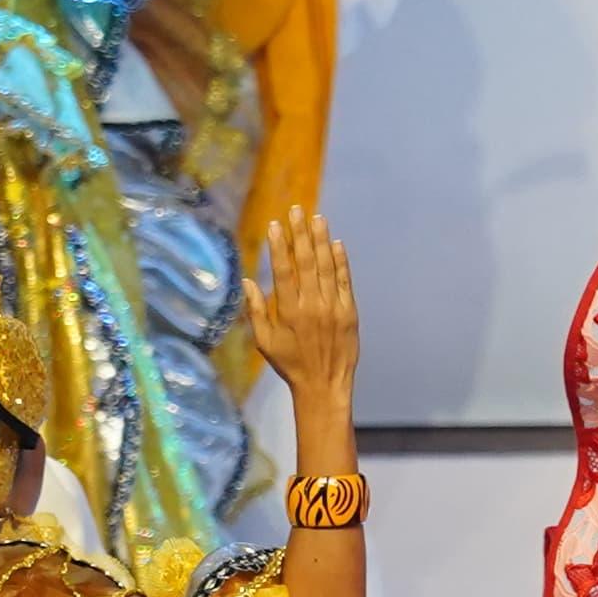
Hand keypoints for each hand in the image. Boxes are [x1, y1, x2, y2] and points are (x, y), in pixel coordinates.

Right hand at [246, 206, 359, 405]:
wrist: (325, 385)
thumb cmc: (290, 364)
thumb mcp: (265, 341)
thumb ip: (255, 311)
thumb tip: (247, 281)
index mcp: (289, 312)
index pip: (284, 271)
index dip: (279, 247)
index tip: (276, 225)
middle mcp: (313, 306)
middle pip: (306, 263)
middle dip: (300, 234)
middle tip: (296, 211)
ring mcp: (334, 308)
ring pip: (326, 268)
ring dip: (321, 241)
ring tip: (317, 218)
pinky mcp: (350, 312)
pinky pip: (344, 282)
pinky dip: (341, 262)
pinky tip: (336, 244)